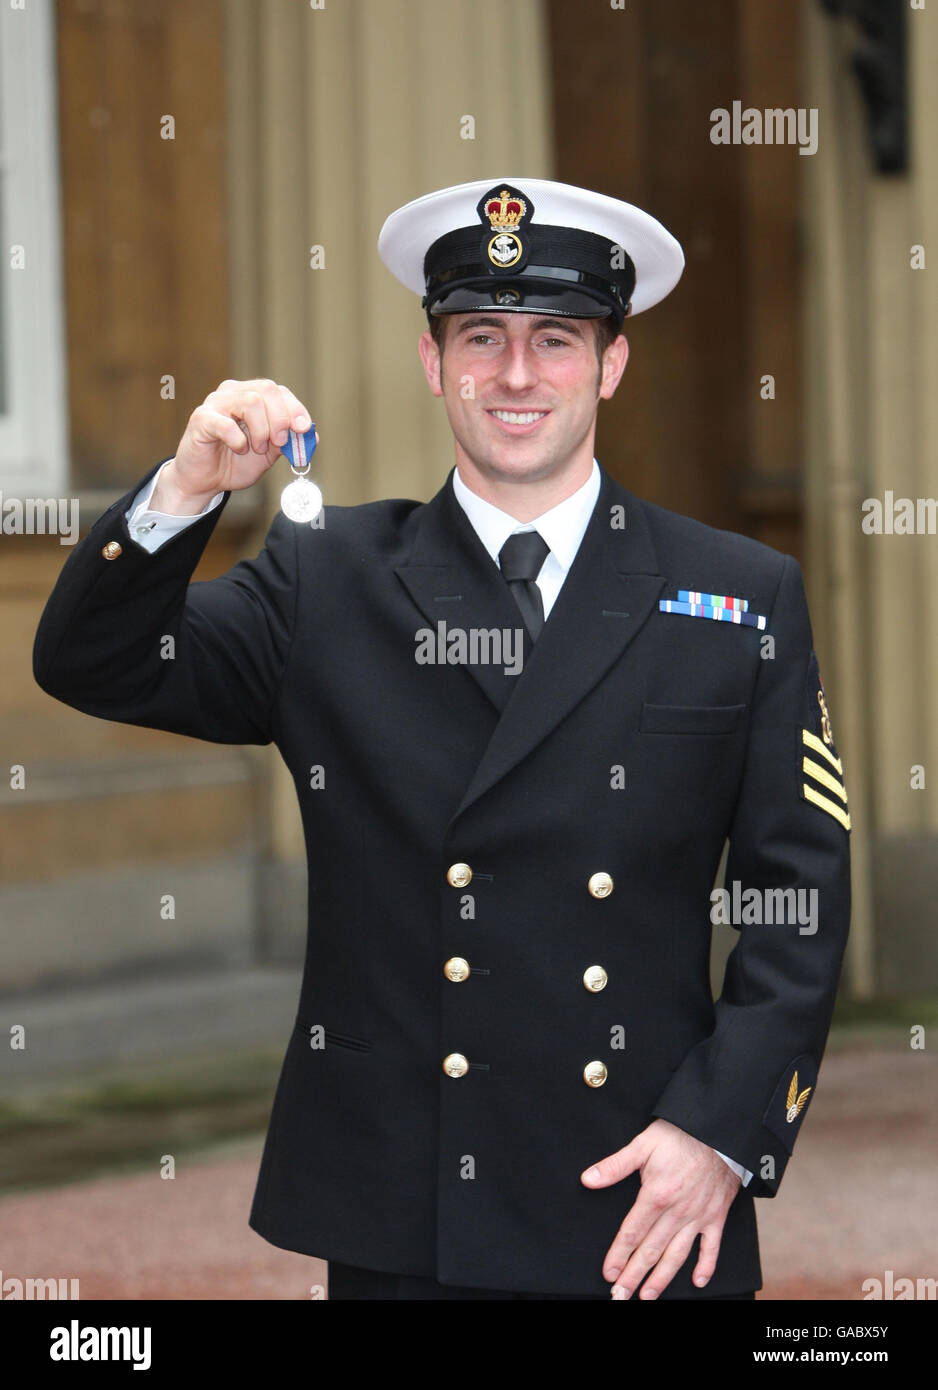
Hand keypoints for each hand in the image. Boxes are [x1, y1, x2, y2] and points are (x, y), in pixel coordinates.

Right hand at [157, 378, 315, 510]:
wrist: (206, 481)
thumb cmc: (235, 463)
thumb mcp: (270, 454)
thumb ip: (288, 442)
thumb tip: (312, 435)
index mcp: (251, 396)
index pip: (278, 391)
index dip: (295, 408)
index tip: (303, 429)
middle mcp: (233, 393)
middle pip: (267, 389)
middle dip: (281, 419)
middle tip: (278, 443)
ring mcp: (215, 403)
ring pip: (251, 401)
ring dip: (261, 430)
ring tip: (256, 448)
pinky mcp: (201, 419)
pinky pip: (226, 424)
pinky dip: (239, 440)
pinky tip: (239, 449)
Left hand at [581, 1117, 741, 1299]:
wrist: (719, 1131)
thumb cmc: (679, 1135)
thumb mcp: (643, 1144)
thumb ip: (615, 1165)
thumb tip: (588, 1179)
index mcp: (656, 1195)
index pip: (633, 1232)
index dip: (619, 1254)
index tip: (609, 1273)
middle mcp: (677, 1212)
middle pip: (651, 1250)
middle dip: (634, 1275)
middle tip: (621, 1296)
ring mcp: (698, 1216)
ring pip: (677, 1255)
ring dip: (662, 1278)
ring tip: (648, 1296)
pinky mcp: (717, 1216)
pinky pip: (712, 1247)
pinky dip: (706, 1266)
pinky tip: (697, 1282)